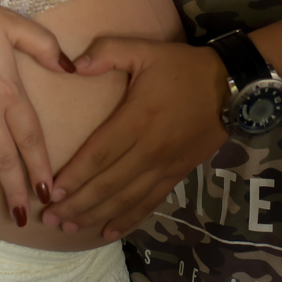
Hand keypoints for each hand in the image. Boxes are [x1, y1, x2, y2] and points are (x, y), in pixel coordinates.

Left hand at [42, 39, 225, 239]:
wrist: (231, 88)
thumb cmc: (183, 68)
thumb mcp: (146, 50)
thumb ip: (108, 52)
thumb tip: (74, 66)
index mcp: (138, 119)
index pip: (99, 153)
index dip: (75, 175)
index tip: (52, 191)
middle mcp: (150, 149)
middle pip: (108, 184)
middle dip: (77, 204)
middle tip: (50, 219)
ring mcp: (165, 166)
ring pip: (126, 199)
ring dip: (96, 215)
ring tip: (68, 228)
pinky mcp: (177, 175)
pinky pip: (149, 202)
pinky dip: (128, 219)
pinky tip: (108, 232)